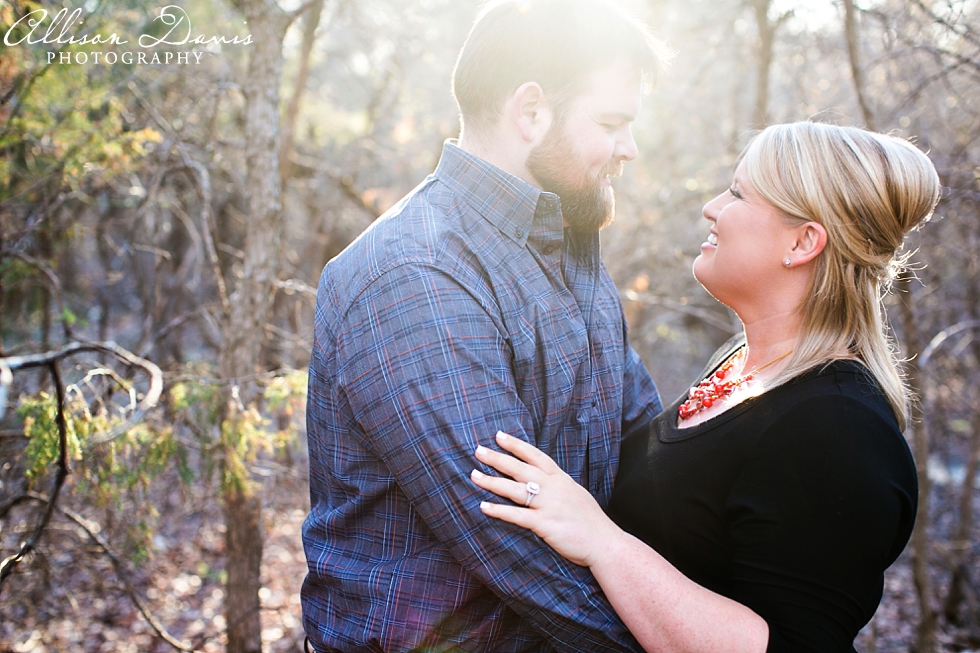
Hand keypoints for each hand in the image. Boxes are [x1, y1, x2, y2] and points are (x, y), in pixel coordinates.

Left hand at [470, 430, 620, 567]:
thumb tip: (544, 480)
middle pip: (520, 468)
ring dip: (492, 481)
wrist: (605, 543)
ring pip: (515, 489)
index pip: (535, 456)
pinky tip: (484, 507)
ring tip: (474, 475)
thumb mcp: (576, 494)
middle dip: (497, 458)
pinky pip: (517, 515)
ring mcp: (549, 505)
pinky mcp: (545, 524)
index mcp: (561, 479)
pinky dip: (499, 511)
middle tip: (478, 450)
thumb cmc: (591, 522)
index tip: (499, 436)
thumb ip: (559, 485)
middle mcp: (553, 488)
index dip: (516, 445)